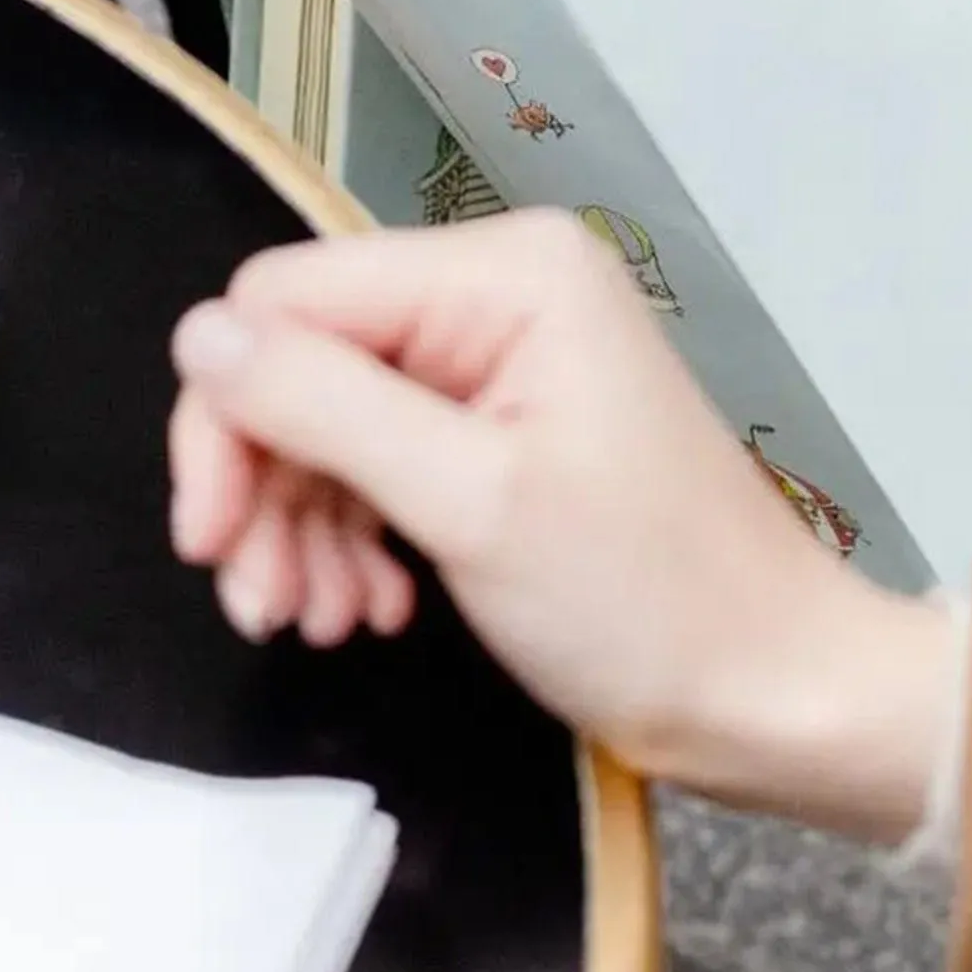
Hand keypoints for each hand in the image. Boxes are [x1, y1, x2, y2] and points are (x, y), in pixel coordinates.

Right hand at [169, 215, 955, 844]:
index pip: (287, 300)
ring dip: (301, 530)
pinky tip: (366, 612)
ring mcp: (503, 369)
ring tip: (318, 622)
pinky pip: (380, 467)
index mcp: (503, 274)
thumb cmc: (648, 603)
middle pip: (300, 363)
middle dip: (266, 488)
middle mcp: (499, 297)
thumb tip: (196, 337)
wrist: (775, 697)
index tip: (210, 539)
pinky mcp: (503, 441)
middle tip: (261, 606)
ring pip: (327, 426)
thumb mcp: (471, 502)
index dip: (229, 415)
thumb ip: (324, 407)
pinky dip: (352, 542)